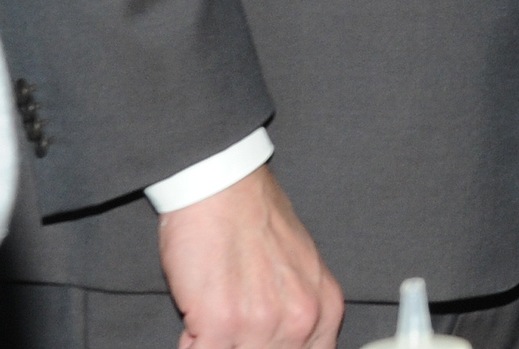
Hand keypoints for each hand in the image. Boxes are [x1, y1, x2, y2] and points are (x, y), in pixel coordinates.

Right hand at [157, 165, 341, 348]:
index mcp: (326, 310)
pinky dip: (192, 343)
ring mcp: (262, 325)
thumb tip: (283, 345)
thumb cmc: (255, 219)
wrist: (224, 186)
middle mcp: (301, 321)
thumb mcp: (300, 272)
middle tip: (231, 325)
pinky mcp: (221, 323)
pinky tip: (198, 318)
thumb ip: (298, 315)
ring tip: (214, 317)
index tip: (255, 340)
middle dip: (242, 345)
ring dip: (218, 342)